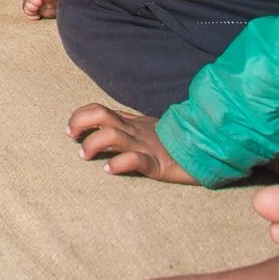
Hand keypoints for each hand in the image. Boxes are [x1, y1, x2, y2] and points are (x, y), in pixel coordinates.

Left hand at [66, 103, 196, 183]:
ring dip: (93, 144)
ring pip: (113, 136)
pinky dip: (118, 163)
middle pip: (101, 115)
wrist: (208, 151)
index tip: (70, 130)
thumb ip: (129, 127)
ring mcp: (146, 146)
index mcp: (132, 123)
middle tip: (72, 137)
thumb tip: (103, 129)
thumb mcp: (149, 131)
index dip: (80, 116)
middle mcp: (135, 131)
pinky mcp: (158, 164)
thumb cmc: (175, 143)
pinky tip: (109, 169)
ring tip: (85, 155)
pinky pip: (135, 160)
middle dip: (80, 123)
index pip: (100, 110)